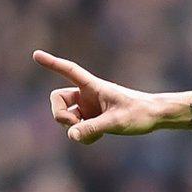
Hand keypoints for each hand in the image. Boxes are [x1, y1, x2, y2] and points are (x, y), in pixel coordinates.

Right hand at [33, 49, 163, 143]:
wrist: (155, 117)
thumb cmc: (140, 113)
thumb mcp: (116, 122)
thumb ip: (93, 128)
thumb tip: (71, 136)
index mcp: (93, 86)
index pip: (69, 71)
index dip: (52, 63)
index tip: (36, 54)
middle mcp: (87, 95)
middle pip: (57, 99)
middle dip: (60, 115)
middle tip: (74, 125)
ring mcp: (88, 107)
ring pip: (65, 116)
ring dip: (73, 128)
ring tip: (94, 133)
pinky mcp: (92, 119)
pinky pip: (76, 128)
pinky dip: (82, 135)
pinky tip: (98, 136)